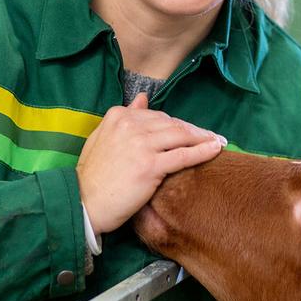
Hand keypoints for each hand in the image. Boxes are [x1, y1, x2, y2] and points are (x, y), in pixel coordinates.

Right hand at [77, 93, 225, 233]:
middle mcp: (130, 125)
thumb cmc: (93, 176)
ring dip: (202, 138)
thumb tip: (143, 98)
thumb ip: (125, 117)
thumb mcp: (102, 138)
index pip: (157, 115)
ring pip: (181, 135)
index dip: (177, 124)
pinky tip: (215, 149)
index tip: (190, 131)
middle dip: (193, 130)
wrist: (83, 202)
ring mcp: (141, 144)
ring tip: (217, 141)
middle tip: (209, 137)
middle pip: (172, 123)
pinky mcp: (150, 165)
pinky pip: (183, 155)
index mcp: (118, 116)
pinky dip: (203, 151)